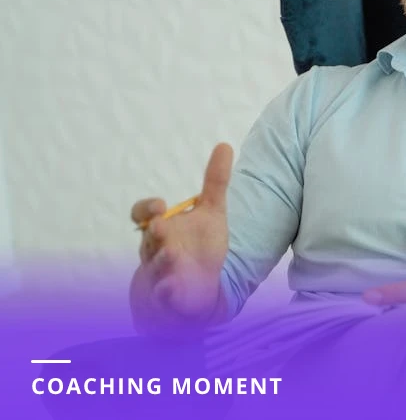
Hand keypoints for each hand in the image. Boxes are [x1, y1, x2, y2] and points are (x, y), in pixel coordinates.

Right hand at [130, 143, 232, 328]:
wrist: (191, 291)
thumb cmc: (196, 247)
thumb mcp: (211, 213)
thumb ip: (215, 182)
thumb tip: (224, 144)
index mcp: (162, 229)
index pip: (143, 214)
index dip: (146, 209)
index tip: (160, 207)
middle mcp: (156, 250)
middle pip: (149, 240)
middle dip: (155, 234)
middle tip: (161, 225)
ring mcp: (160, 275)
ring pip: (155, 268)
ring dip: (162, 263)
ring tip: (173, 256)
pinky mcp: (167, 299)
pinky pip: (162, 297)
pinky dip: (166, 293)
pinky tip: (172, 290)